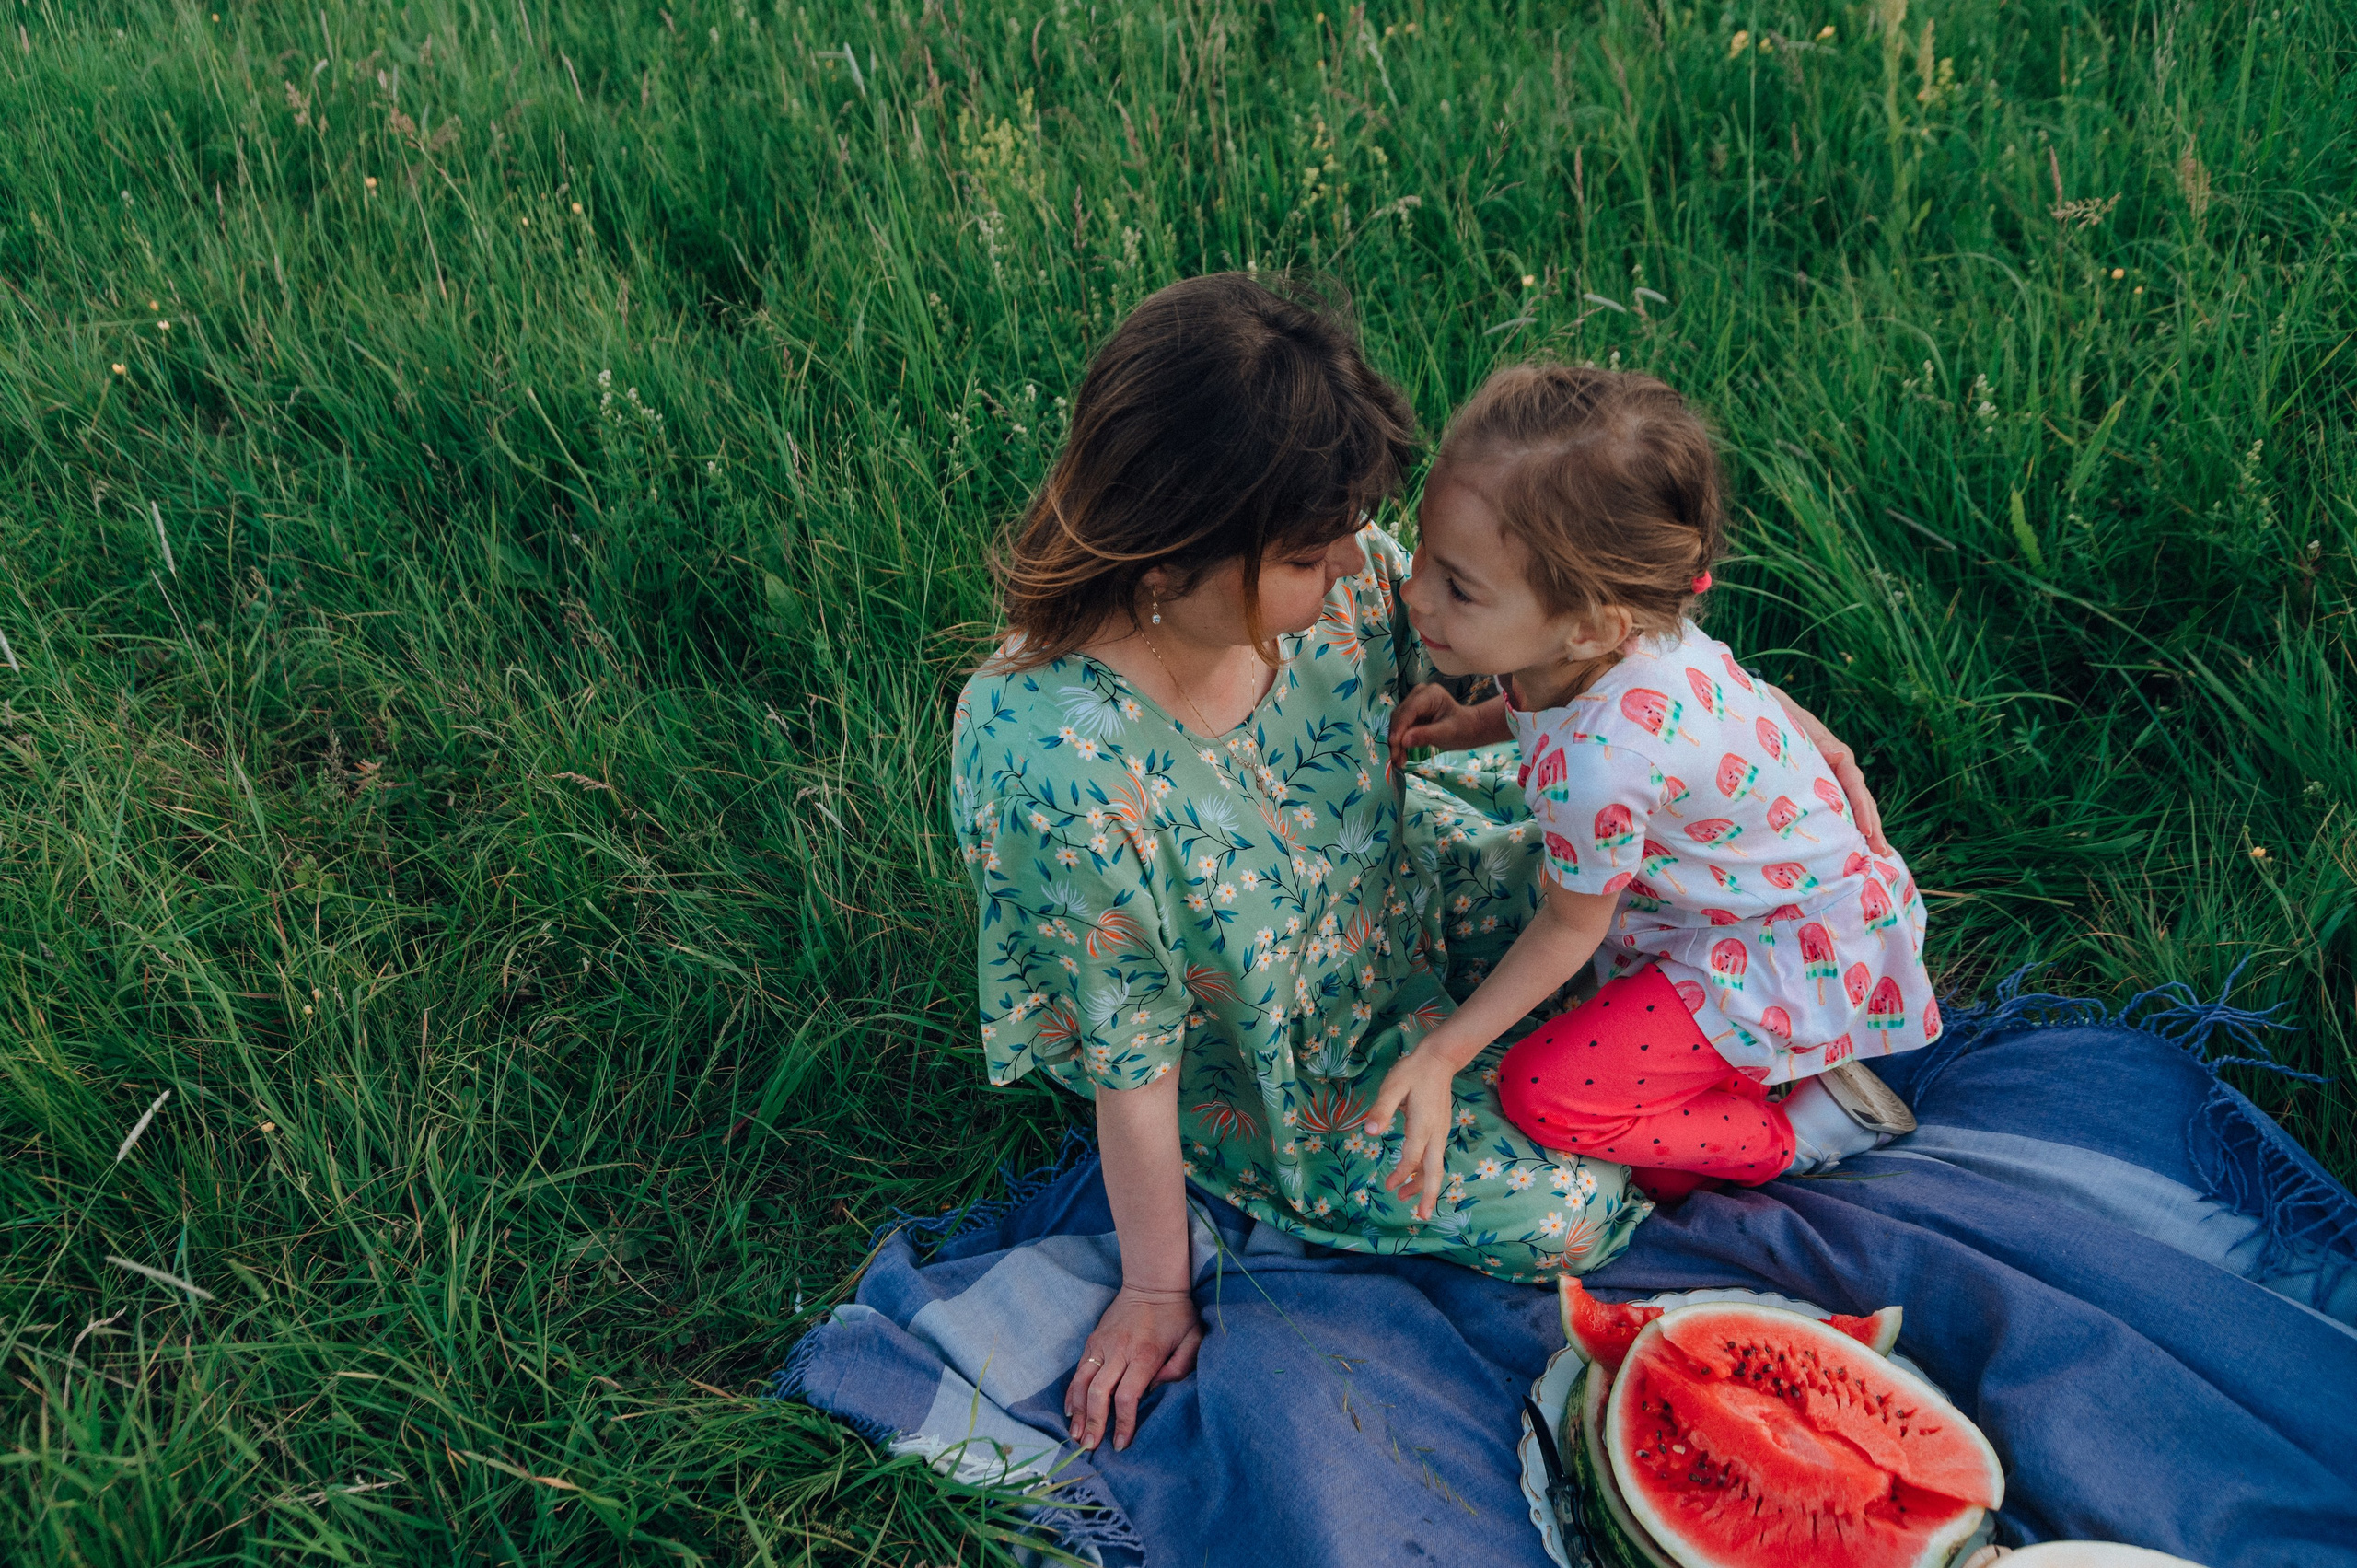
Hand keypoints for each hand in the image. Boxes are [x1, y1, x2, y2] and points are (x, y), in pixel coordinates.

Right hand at [1064, 1284, 1201, 1451]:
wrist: (1152, 1283)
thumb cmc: (1177, 1315)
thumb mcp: (1192, 1339)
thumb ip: (1180, 1367)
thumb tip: (1157, 1392)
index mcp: (1145, 1355)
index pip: (1127, 1396)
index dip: (1122, 1423)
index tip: (1121, 1444)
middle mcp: (1119, 1351)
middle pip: (1099, 1393)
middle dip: (1094, 1423)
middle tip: (1090, 1447)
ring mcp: (1102, 1344)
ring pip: (1082, 1383)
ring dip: (1078, 1411)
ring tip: (1076, 1434)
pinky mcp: (1093, 1340)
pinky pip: (1078, 1370)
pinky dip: (1072, 1392)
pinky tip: (1070, 1410)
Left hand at [1363, 1041, 1465, 1219]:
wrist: (1440, 1060)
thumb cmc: (1413, 1071)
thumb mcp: (1393, 1085)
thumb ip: (1381, 1109)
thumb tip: (1369, 1133)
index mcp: (1423, 1124)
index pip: (1413, 1157)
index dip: (1402, 1174)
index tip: (1388, 1187)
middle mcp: (1436, 1133)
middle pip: (1434, 1170)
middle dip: (1428, 1194)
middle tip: (1422, 1217)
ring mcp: (1440, 1131)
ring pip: (1435, 1165)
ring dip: (1424, 1184)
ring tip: (1408, 1198)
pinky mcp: (1440, 1129)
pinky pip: (1435, 1156)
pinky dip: (1426, 1171)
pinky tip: (1415, 1176)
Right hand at [1388, 683, 1504, 772]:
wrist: (1468, 728)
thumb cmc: (1463, 729)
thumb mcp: (1447, 733)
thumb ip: (1425, 735)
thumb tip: (1403, 741)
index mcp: (1430, 694)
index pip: (1409, 710)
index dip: (1399, 728)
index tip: (1394, 745)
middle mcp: (1418, 694)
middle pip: (1400, 716)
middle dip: (1396, 738)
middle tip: (1395, 759)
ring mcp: (1413, 703)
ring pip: (1397, 723)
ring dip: (1395, 742)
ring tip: (1398, 760)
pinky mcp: (1410, 713)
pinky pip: (1400, 727)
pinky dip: (1399, 741)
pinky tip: (1400, 755)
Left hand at [1764, 683, 1889, 853]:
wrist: (1771, 710)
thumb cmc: (1782, 719)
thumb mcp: (1796, 726)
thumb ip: (1816, 742)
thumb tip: (1838, 755)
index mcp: (1837, 754)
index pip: (1855, 784)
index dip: (1861, 808)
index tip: (1865, 831)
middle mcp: (1841, 766)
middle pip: (1862, 798)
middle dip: (1873, 826)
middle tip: (1882, 852)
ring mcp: (1835, 775)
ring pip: (1856, 803)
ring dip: (1867, 828)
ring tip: (1878, 853)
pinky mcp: (1826, 782)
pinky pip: (1843, 804)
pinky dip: (1851, 822)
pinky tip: (1855, 841)